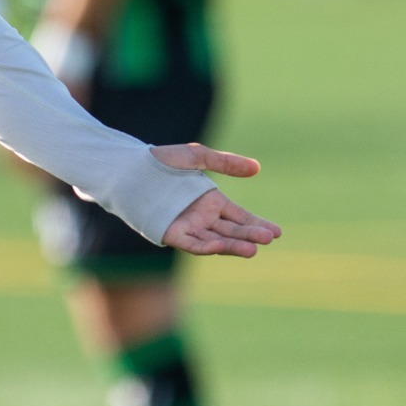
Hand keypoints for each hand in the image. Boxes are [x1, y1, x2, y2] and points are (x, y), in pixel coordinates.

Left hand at [151, 142, 281, 256]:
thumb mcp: (197, 156)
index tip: (276, 232)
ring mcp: (187, 227)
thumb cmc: (160, 160)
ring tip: (253, 248)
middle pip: (232, 230)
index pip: (240, 218)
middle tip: (269, 238)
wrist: (129, 168)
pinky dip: (206, 246)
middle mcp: (202, 217)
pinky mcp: (170, 233)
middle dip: (250, 235)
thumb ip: (225, 163)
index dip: (257, 225)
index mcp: (210, 201)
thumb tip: (257, 168)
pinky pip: (192, 243)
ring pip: (216, 240)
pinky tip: (221, 245)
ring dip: (233, 245)